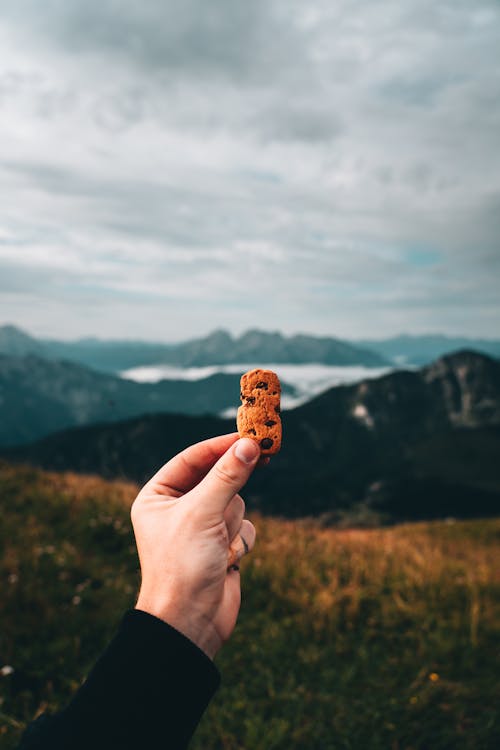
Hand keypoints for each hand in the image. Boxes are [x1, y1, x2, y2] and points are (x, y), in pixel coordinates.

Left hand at [131, 433, 258, 658]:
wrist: (190, 624)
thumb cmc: (182, 565)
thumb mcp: (203, 512)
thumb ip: (227, 475)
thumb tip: (250, 444)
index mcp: (158, 496)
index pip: (192, 458)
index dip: (220, 444)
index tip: (249, 433)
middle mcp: (178, 509)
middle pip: (218, 478)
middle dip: (230, 486)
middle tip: (265, 452)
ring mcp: (201, 528)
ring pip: (235, 503)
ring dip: (232, 523)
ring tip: (218, 547)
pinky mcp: (221, 547)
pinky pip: (244, 527)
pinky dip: (240, 542)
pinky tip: (228, 562)